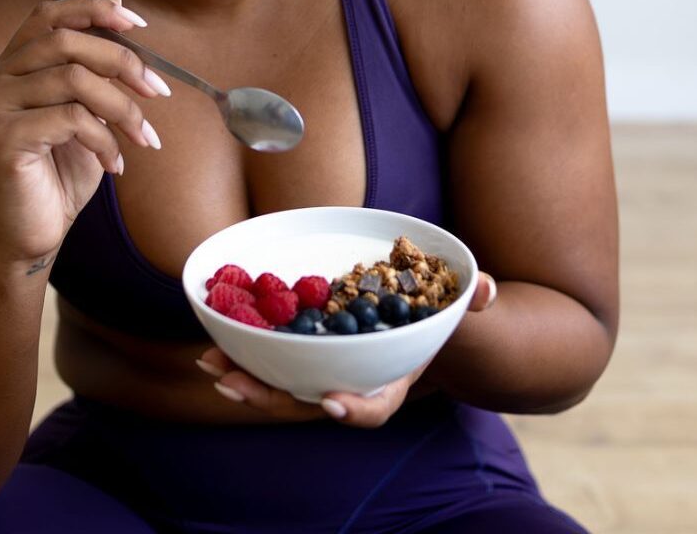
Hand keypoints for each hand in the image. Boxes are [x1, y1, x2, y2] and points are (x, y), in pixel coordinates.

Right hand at [0, 0, 169, 267]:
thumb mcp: (85, 112)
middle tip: (158, 92)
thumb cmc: (57, 176)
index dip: (92, 10)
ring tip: (142, 138)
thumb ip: (93, 63)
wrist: (28, 237)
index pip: (47, 15)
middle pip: (65, 41)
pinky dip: (105, 140)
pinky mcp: (1, 138)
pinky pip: (71, 119)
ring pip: (73, 79)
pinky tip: (115, 165)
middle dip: (122, 61)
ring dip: (122, 107)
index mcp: (9, 67)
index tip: (139, 25)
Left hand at [197, 273, 497, 426]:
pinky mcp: (305, 357)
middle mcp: (355, 384)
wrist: (421, 318)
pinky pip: (272, 364)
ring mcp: (326, 373)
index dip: (356, 408)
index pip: (377, 405)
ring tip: (212, 364)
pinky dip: (243, 357)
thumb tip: (485, 288)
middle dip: (273, 397)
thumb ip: (472, 296)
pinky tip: (212, 347)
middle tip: (236, 383)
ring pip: (284, 389)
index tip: (335, 402)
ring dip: (246, 379)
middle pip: (312, 403)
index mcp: (394, 379)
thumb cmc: (440, 311)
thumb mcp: (460, 303)